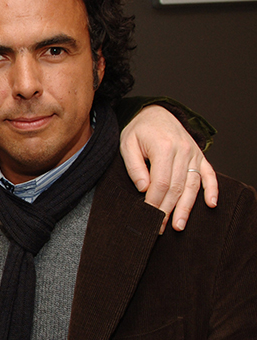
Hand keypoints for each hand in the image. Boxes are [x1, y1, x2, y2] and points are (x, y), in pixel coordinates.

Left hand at [120, 105, 218, 233]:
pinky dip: (212, 189)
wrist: (154, 112)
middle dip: (167, 210)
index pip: (161, 182)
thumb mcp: (127, 144)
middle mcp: (183, 150)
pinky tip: (211, 204)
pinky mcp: (200, 155)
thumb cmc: (138, 130)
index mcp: (164, 148)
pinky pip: (209, 174)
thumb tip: (144, 188)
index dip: (155, 202)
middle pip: (177, 187)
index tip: (148, 216)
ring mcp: (194, 153)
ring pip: (193, 185)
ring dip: (187, 207)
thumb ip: (134, 166)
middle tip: (159, 228)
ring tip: (179, 225)